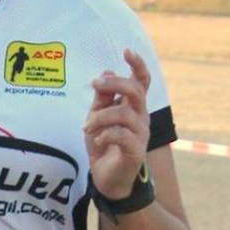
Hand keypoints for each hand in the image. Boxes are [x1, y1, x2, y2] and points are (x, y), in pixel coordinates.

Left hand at [84, 50, 150, 199]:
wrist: (107, 179)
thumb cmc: (103, 145)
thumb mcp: (96, 117)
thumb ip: (102, 98)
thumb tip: (106, 72)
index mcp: (133, 107)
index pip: (142, 82)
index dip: (138, 65)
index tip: (126, 50)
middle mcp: (141, 118)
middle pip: (135, 91)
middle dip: (114, 84)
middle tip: (95, 86)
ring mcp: (141, 135)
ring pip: (123, 113)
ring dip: (99, 118)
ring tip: (87, 128)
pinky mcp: (135, 152)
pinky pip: (120, 135)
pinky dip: (103, 135)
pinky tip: (96, 142)